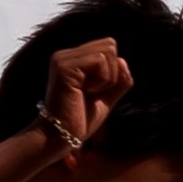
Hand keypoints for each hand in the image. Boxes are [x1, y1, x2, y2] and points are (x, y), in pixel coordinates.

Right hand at [39, 36, 130, 161]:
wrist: (60, 137)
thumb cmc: (80, 120)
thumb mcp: (107, 97)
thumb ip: (119, 80)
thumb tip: (123, 61)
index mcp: (74, 60)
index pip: (107, 47)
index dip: (113, 70)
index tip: (98, 91)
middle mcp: (66, 55)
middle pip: (109, 44)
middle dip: (112, 71)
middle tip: (95, 91)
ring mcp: (63, 58)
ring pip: (107, 51)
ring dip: (107, 77)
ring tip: (89, 92)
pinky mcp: (64, 66)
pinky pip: (100, 60)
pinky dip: (102, 79)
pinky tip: (86, 91)